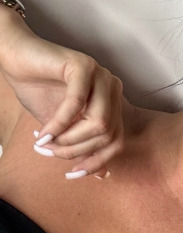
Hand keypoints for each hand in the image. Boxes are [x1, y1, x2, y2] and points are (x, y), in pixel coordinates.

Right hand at [0, 6, 124, 177]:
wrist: (16, 58)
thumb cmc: (39, 90)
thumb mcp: (64, 127)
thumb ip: (83, 145)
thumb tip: (101, 175)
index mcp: (113, 102)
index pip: (116, 140)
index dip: (97, 162)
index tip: (73, 175)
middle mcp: (112, 88)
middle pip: (108, 135)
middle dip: (76, 151)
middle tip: (49, 152)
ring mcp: (101, 75)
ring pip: (99, 123)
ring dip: (69, 139)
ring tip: (46, 143)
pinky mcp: (83, 66)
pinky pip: (76, 104)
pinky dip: (59, 123)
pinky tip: (43, 132)